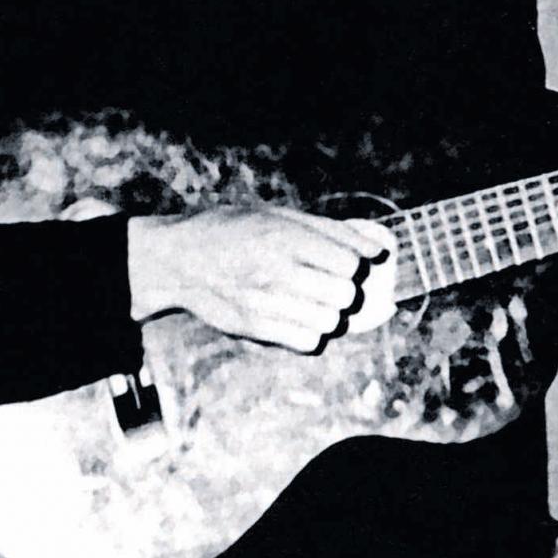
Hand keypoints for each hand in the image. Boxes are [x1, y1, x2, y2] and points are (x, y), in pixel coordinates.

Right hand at [127, 207, 397, 351]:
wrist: (179, 259)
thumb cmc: (235, 230)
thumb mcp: (278, 215)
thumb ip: (329, 230)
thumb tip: (378, 248)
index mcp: (286, 236)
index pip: (350, 261)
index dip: (358, 263)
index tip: (350, 262)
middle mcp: (277, 269)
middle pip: (346, 294)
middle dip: (348, 290)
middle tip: (332, 282)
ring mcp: (266, 301)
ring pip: (331, 322)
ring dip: (332, 313)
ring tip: (314, 300)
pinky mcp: (255, 327)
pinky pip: (309, 341)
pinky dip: (314, 333)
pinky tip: (299, 317)